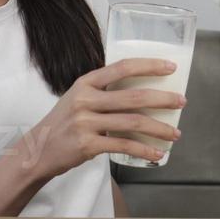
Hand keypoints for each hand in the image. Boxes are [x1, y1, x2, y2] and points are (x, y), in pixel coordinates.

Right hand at [16, 58, 185, 180]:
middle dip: (162, 99)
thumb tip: (142, 91)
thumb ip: (104, 92)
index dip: (149, 66)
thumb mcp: (79, 97)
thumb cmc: (64, 122)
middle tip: (181, 101)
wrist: (38, 149)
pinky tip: (157, 153)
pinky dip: (144, 150)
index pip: (122, 67)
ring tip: (175, 133)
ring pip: (132, 122)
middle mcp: (85, 100)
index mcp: (86, 82)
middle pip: (133, 96)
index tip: (171, 67)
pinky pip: (123, 145)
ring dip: (159, 128)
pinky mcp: (87, 144)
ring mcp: (85, 122)